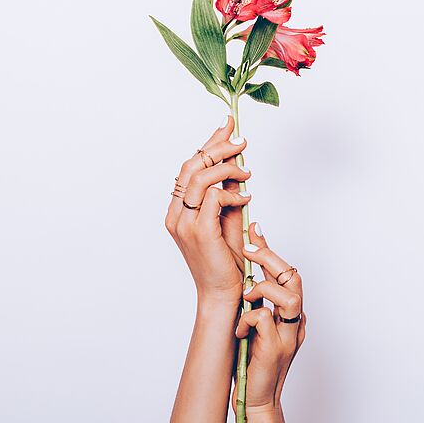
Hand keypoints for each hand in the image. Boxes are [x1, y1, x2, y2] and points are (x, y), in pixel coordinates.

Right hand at [165, 115, 251, 305]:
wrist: (224, 295)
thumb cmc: (227, 262)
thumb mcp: (229, 219)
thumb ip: (230, 193)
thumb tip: (238, 167)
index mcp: (178, 211)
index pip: (189, 167)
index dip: (208, 144)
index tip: (227, 127)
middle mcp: (176, 215)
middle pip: (192, 165)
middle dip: (218, 147)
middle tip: (241, 140)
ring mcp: (185, 224)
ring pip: (202, 177)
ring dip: (228, 167)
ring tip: (247, 169)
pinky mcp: (200, 232)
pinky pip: (215, 197)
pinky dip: (233, 193)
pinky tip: (246, 199)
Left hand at [233, 224, 305, 422]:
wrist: (256, 399)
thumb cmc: (252, 362)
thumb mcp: (254, 325)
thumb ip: (256, 302)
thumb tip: (244, 273)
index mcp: (290, 314)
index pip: (286, 273)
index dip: (270, 250)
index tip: (254, 230)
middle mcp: (295, 322)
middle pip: (293, 278)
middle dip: (269, 258)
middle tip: (246, 249)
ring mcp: (289, 335)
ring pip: (288, 296)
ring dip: (261, 289)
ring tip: (245, 298)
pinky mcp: (276, 349)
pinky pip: (264, 319)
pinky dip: (248, 319)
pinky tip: (241, 330)